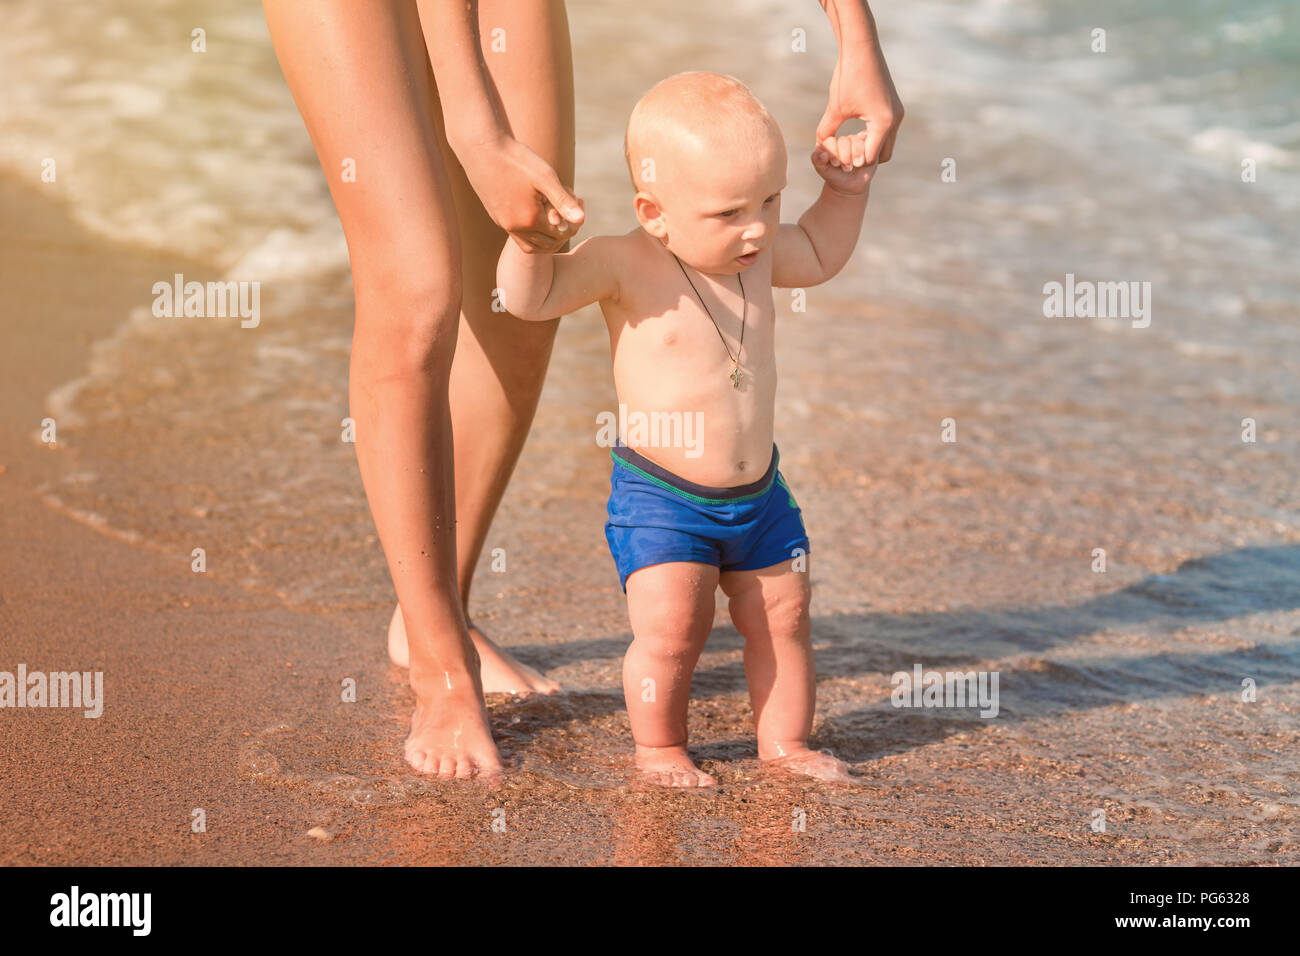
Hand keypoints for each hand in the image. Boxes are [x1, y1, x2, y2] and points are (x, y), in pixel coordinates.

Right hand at [458, 134, 585, 252]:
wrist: (481, 148)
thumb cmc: (515, 158)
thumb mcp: (545, 177)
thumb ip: (564, 200)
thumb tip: (582, 219)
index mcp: (529, 220)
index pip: (561, 233)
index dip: (575, 219)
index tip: (580, 198)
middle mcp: (515, 227)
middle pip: (548, 244)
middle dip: (564, 230)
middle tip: (572, 208)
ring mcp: (503, 224)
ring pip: (532, 245)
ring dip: (548, 237)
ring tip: (558, 216)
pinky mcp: (496, 217)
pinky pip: (518, 236)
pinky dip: (533, 232)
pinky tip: (539, 211)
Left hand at [812, 145, 875, 194]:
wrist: (849, 186)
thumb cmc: (834, 175)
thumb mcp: (822, 169)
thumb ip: (817, 160)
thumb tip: (823, 154)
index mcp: (830, 142)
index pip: (830, 141)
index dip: (833, 154)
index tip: (835, 164)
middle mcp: (843, 139)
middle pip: (844, 140)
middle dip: (844, 157)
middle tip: (845, 168)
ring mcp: (857, 141)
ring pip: (857, 141)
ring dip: (856, 156)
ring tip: (855, 165)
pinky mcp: (870, 144)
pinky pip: (870, 142)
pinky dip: (866, 155)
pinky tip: (864, 162)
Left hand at [815, 43, 903, 167]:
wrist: (862, 47)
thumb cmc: (848, 76)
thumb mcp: (835, 108)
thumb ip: (826, 131)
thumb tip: (819, 148)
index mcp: (883, 123)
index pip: (870, 157)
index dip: (854, 160)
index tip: (839, 157)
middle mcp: (895, 119)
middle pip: (883, 155)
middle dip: (865, 157)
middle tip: (847, 152)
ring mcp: (897, 112)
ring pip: (886, 142)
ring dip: (870, 145)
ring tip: (851, 140)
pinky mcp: (894, 106)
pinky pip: (887, 130)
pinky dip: (874, 134)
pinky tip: (858, 128)